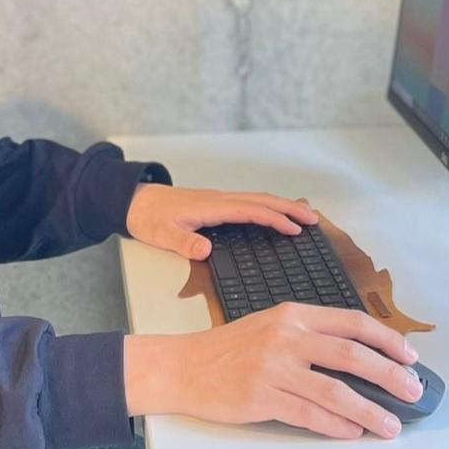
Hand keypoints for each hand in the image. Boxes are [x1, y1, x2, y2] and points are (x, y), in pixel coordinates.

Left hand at [124, 182, 318, 260]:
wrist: (134, 200)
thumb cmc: (148, 217)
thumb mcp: (161, 234)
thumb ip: (183, 242)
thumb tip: (206, 249)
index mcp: (211, 207)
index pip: (251, 211)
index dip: (275, 219)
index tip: (295, 229)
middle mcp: (219, 200)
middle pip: (262, 200)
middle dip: (290, 208)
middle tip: (314, 220)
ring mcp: (219, 200)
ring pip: (258, 199)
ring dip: (282, 205)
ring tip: (304, 216)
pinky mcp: (216, 204)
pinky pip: (250, 202)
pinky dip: (268, 206)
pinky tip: (274, 213)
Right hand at [125, 304, 422, 439]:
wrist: (184, 366)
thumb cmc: (230, 349)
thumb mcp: (271, 326)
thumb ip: (310, 336)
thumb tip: (360, 358)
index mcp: (294, 314)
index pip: (353, 323)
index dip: (387, 340)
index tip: (410, 356)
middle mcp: (287, 336)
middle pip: (353, 355)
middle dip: (390, 376)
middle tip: (412, 391)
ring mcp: (274, 367)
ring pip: (335, 390)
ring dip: (369, 410)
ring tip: (390, 425)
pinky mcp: (261, 397)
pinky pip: (309, 413)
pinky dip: (336, 425)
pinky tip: (352, 432)